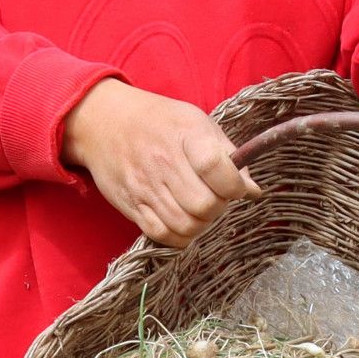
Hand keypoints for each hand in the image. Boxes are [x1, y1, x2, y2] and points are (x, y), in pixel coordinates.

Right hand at [59, 79, 256, 246]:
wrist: (105, 121)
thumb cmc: (159, 121)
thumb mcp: (198, 123)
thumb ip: (228, 156)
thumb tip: (253, 191)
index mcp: (186, 135)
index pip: (218, 169)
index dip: (235, 185)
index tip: (235, 185)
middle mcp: (164, 162)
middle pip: (205, 206)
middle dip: (219, 207)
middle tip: (216, 198)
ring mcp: (145, 186)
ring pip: (186, 226)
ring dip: (202, 224)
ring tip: (200, 210)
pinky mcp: (131, 205)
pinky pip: (162, 235)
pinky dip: (179, 236)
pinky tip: (183, 221)